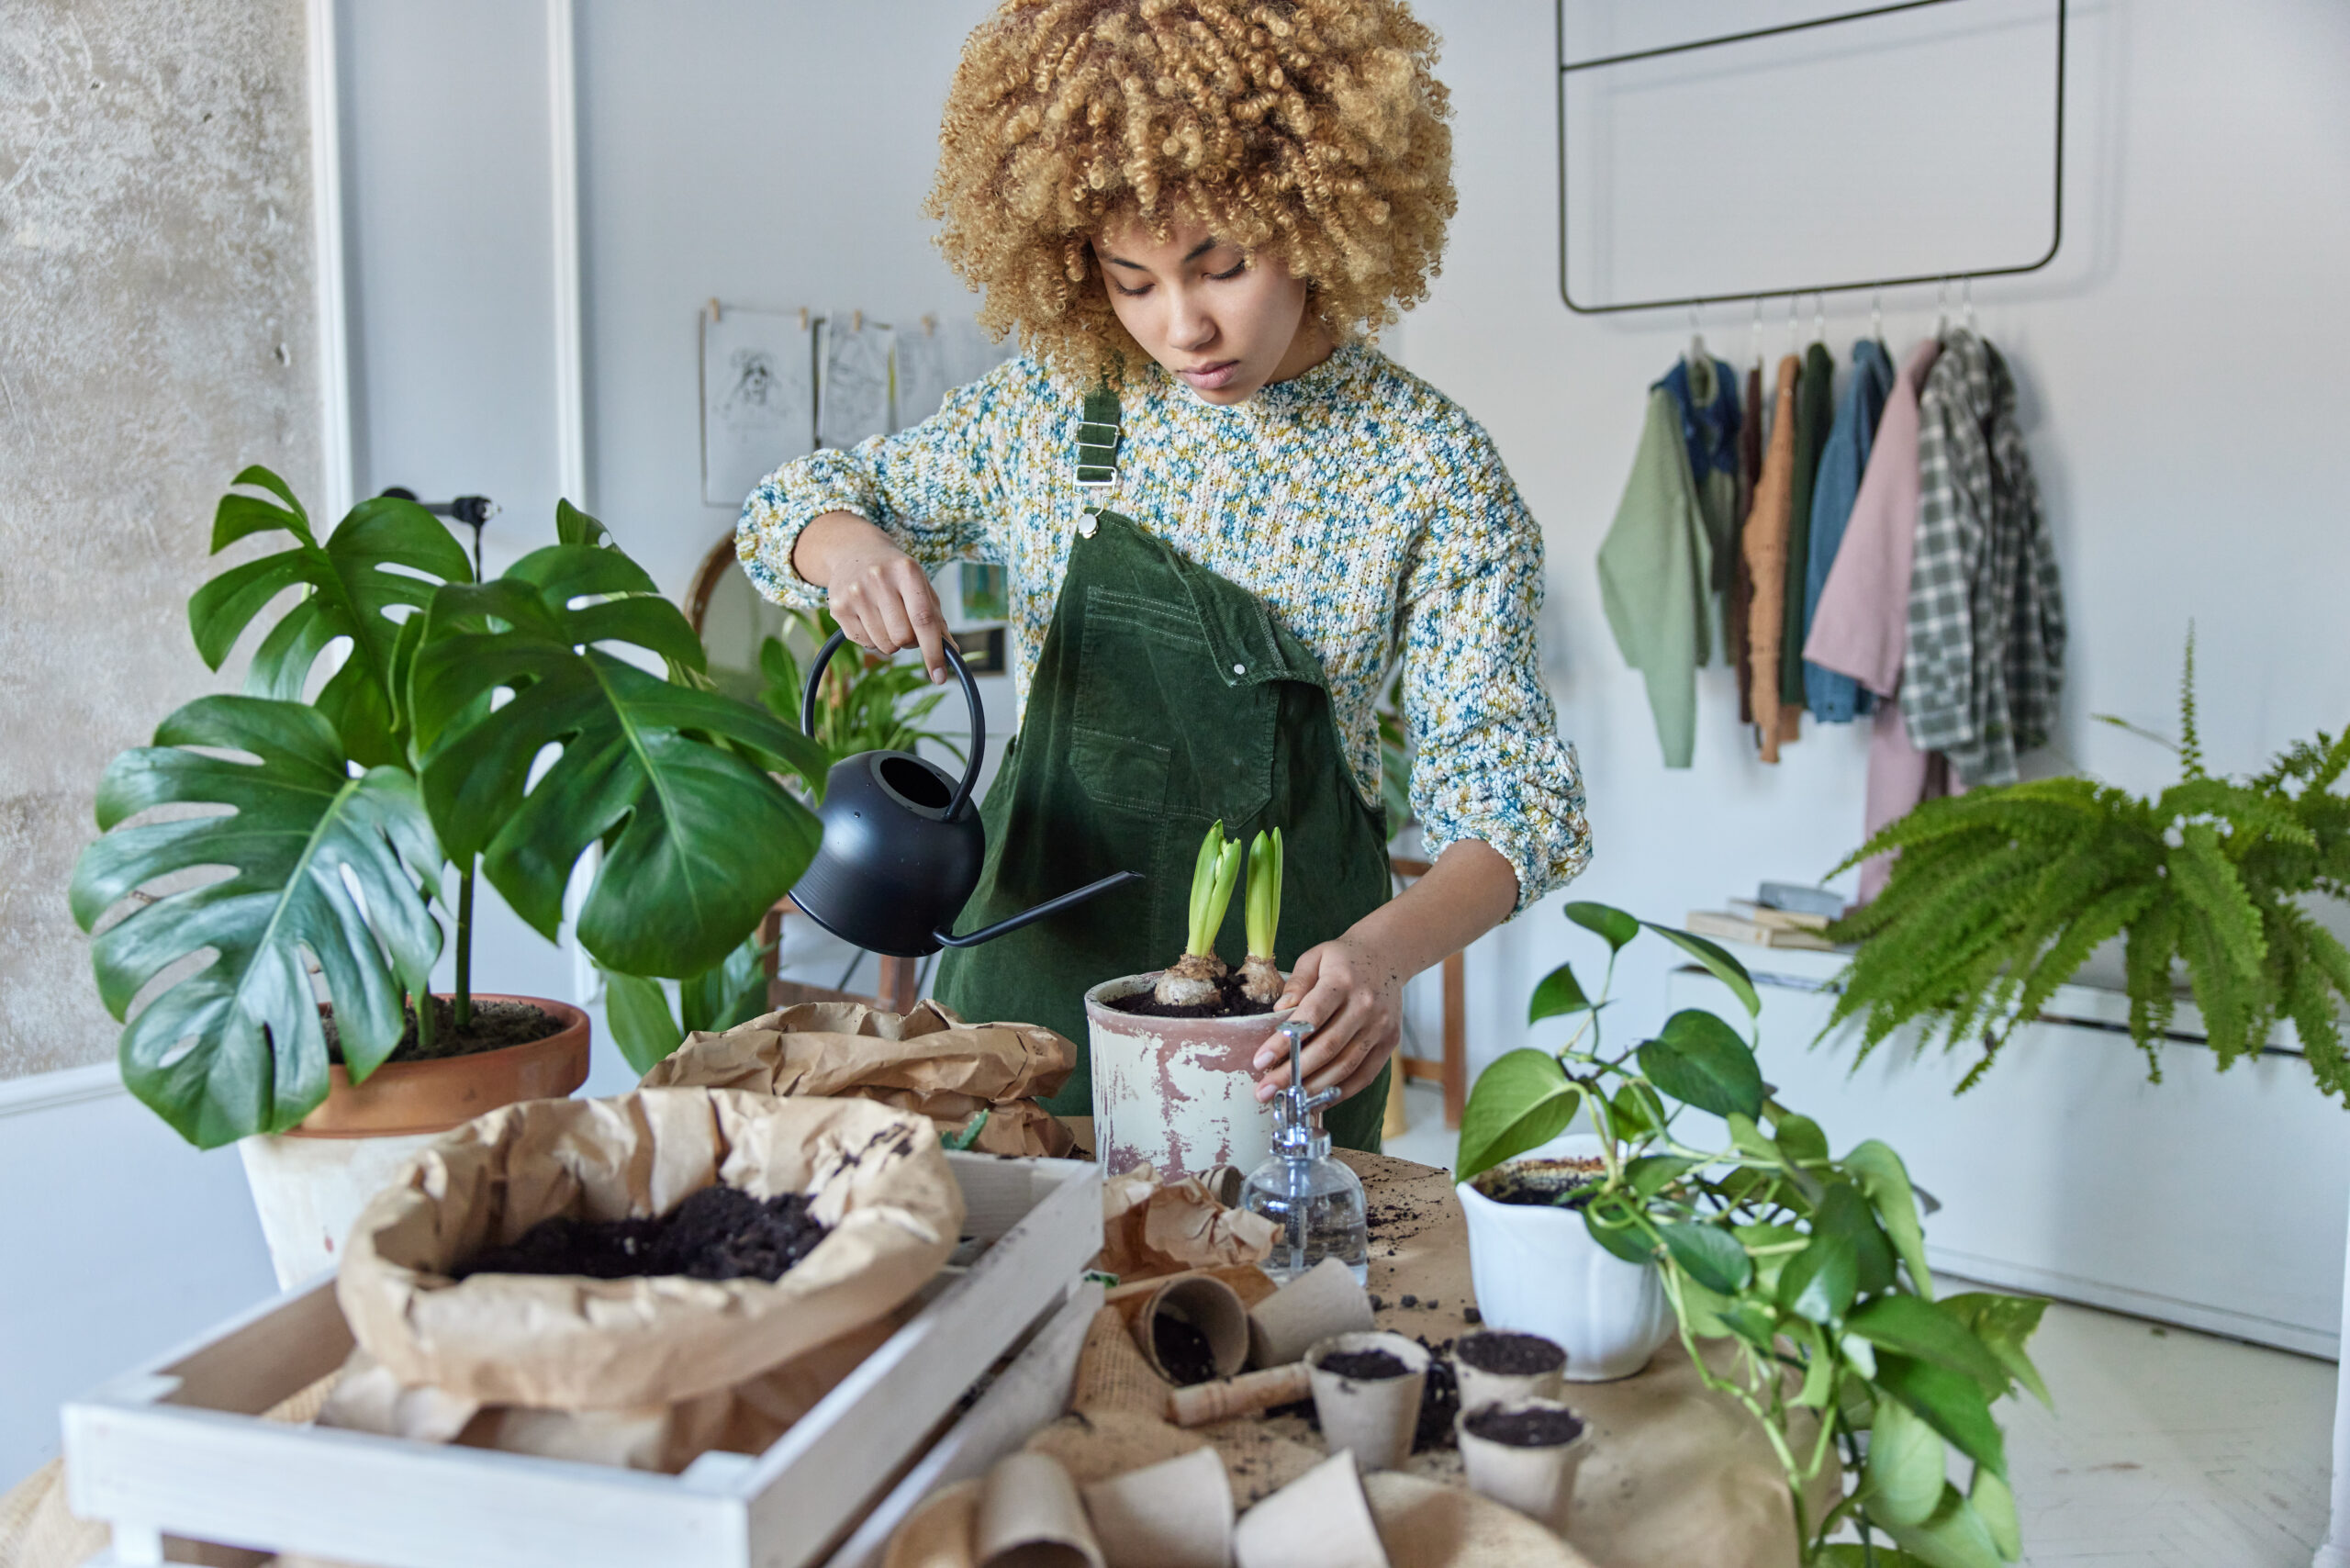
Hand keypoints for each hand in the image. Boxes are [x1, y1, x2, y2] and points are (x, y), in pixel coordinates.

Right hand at [793, 512, 952, 681]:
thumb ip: (937, 619)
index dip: (933, 651)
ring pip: (884, 645)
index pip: (923, 619)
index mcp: (907, 571)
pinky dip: (873, 640)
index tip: (940, 676)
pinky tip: (871, 618)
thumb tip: (951, 653)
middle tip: (907, 627)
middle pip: (903, 637)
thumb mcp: (921, 586)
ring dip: (892, 642)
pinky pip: (864, 643)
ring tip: (887, 618)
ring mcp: (855, 592)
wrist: (855, 551)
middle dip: (910, 642)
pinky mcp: (838, 607)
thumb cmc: (896, 573)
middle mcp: (879, 579)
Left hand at [1250, 933, 1404, 1105]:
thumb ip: (1296, 984)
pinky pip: (1365, 1075)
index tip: (1260, 1061)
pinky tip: (1317, 1099)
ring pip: (1346, 1066)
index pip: (1311, 1017)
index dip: (1284, 1042)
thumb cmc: (1344, 959)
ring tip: (1286, 1099)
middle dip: (1293, 1073)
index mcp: (1343, 981)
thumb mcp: (1315, 957)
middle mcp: (1365, 1006)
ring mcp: (1380, 1026)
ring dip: (1314, 1088)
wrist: (1389, 955)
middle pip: (1328, 1048)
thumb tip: (1278, 1013)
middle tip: (1265, 1090)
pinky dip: (1340, 1091)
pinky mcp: (1390, 1042)